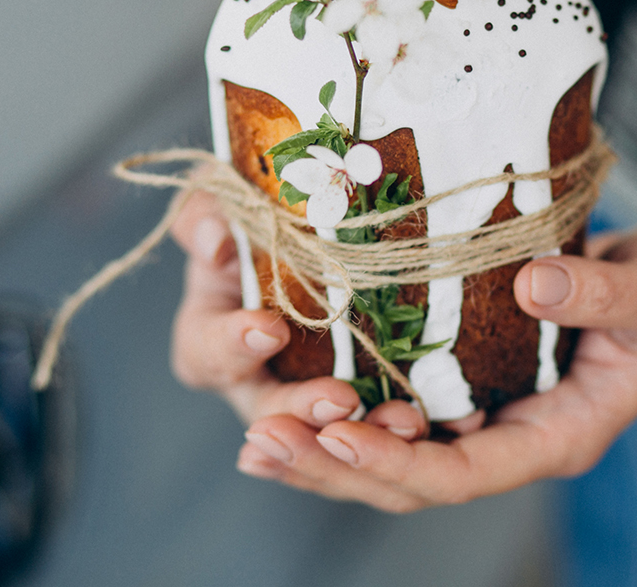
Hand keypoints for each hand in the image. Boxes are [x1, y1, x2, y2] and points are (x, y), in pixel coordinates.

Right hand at [169, 192, 428, 453]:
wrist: (326, 228)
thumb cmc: (260, 212)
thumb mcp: (227, 201)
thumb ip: (208, 214)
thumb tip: (217, 242)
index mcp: (213, 337)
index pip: (206, 354)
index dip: (232, 344)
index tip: (270, 328)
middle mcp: (256, 380)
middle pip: (270, 413)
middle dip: (304, 409)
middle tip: (342, 399)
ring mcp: (308, 397)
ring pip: (328, 436)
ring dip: (362, 433)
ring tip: (401, 421)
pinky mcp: (360, 405)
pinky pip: (377, 430)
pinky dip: (401, 431)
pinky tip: (430, 421)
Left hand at [180, 198, 636, 511]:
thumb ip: (603, 292)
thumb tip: (532, 286)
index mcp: (557, 438)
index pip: (463, 475)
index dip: (397, 462)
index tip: (334, 433)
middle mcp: (510, 439)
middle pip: (409, 481)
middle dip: (333, 468)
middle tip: (260, 441)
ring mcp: (485, 417)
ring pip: (393, 456)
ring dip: (321, 451)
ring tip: (254, 437)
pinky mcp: (465, 383)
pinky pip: (396, 413)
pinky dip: (340, 412)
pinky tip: (287, 398)